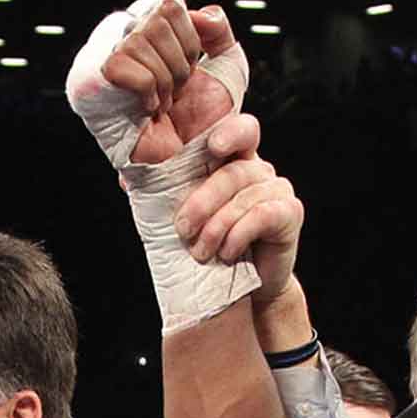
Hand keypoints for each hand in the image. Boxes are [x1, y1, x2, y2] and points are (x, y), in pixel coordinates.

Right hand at [68, 0, 245, 168]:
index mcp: (142, 32)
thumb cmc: (202, 123)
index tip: (189, 71)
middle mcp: (115, 40)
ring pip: (142, 39)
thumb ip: (219, 31)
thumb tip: (201, 13)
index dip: (188, 40)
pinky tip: (146, 111)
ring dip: (165, 80)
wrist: (189, 166)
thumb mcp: (224, 68)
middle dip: (180, 61)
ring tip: (161, 105)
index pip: (167, 5)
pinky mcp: (86, 84)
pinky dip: (147, 91)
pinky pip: (128, 65)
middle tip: (175, 93)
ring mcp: (96, 61)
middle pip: (157, 17)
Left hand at [171, 114, 302, 303]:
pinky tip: (227, 253)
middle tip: (182, 229)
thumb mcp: (188, 216)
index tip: (212, 148)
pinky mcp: (290, 213)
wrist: (246, 286)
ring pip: (244, 196)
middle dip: (202, 202)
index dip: (230, 132)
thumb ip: (167, 193)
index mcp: (236, 161)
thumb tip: (126, 180)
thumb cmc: (213, 246)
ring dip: (216, 227)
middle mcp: (260, 170)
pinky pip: (261, 215)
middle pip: (232, 172)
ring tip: (201, 252)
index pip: (242, 131)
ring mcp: (278, 189)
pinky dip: (238, 235)